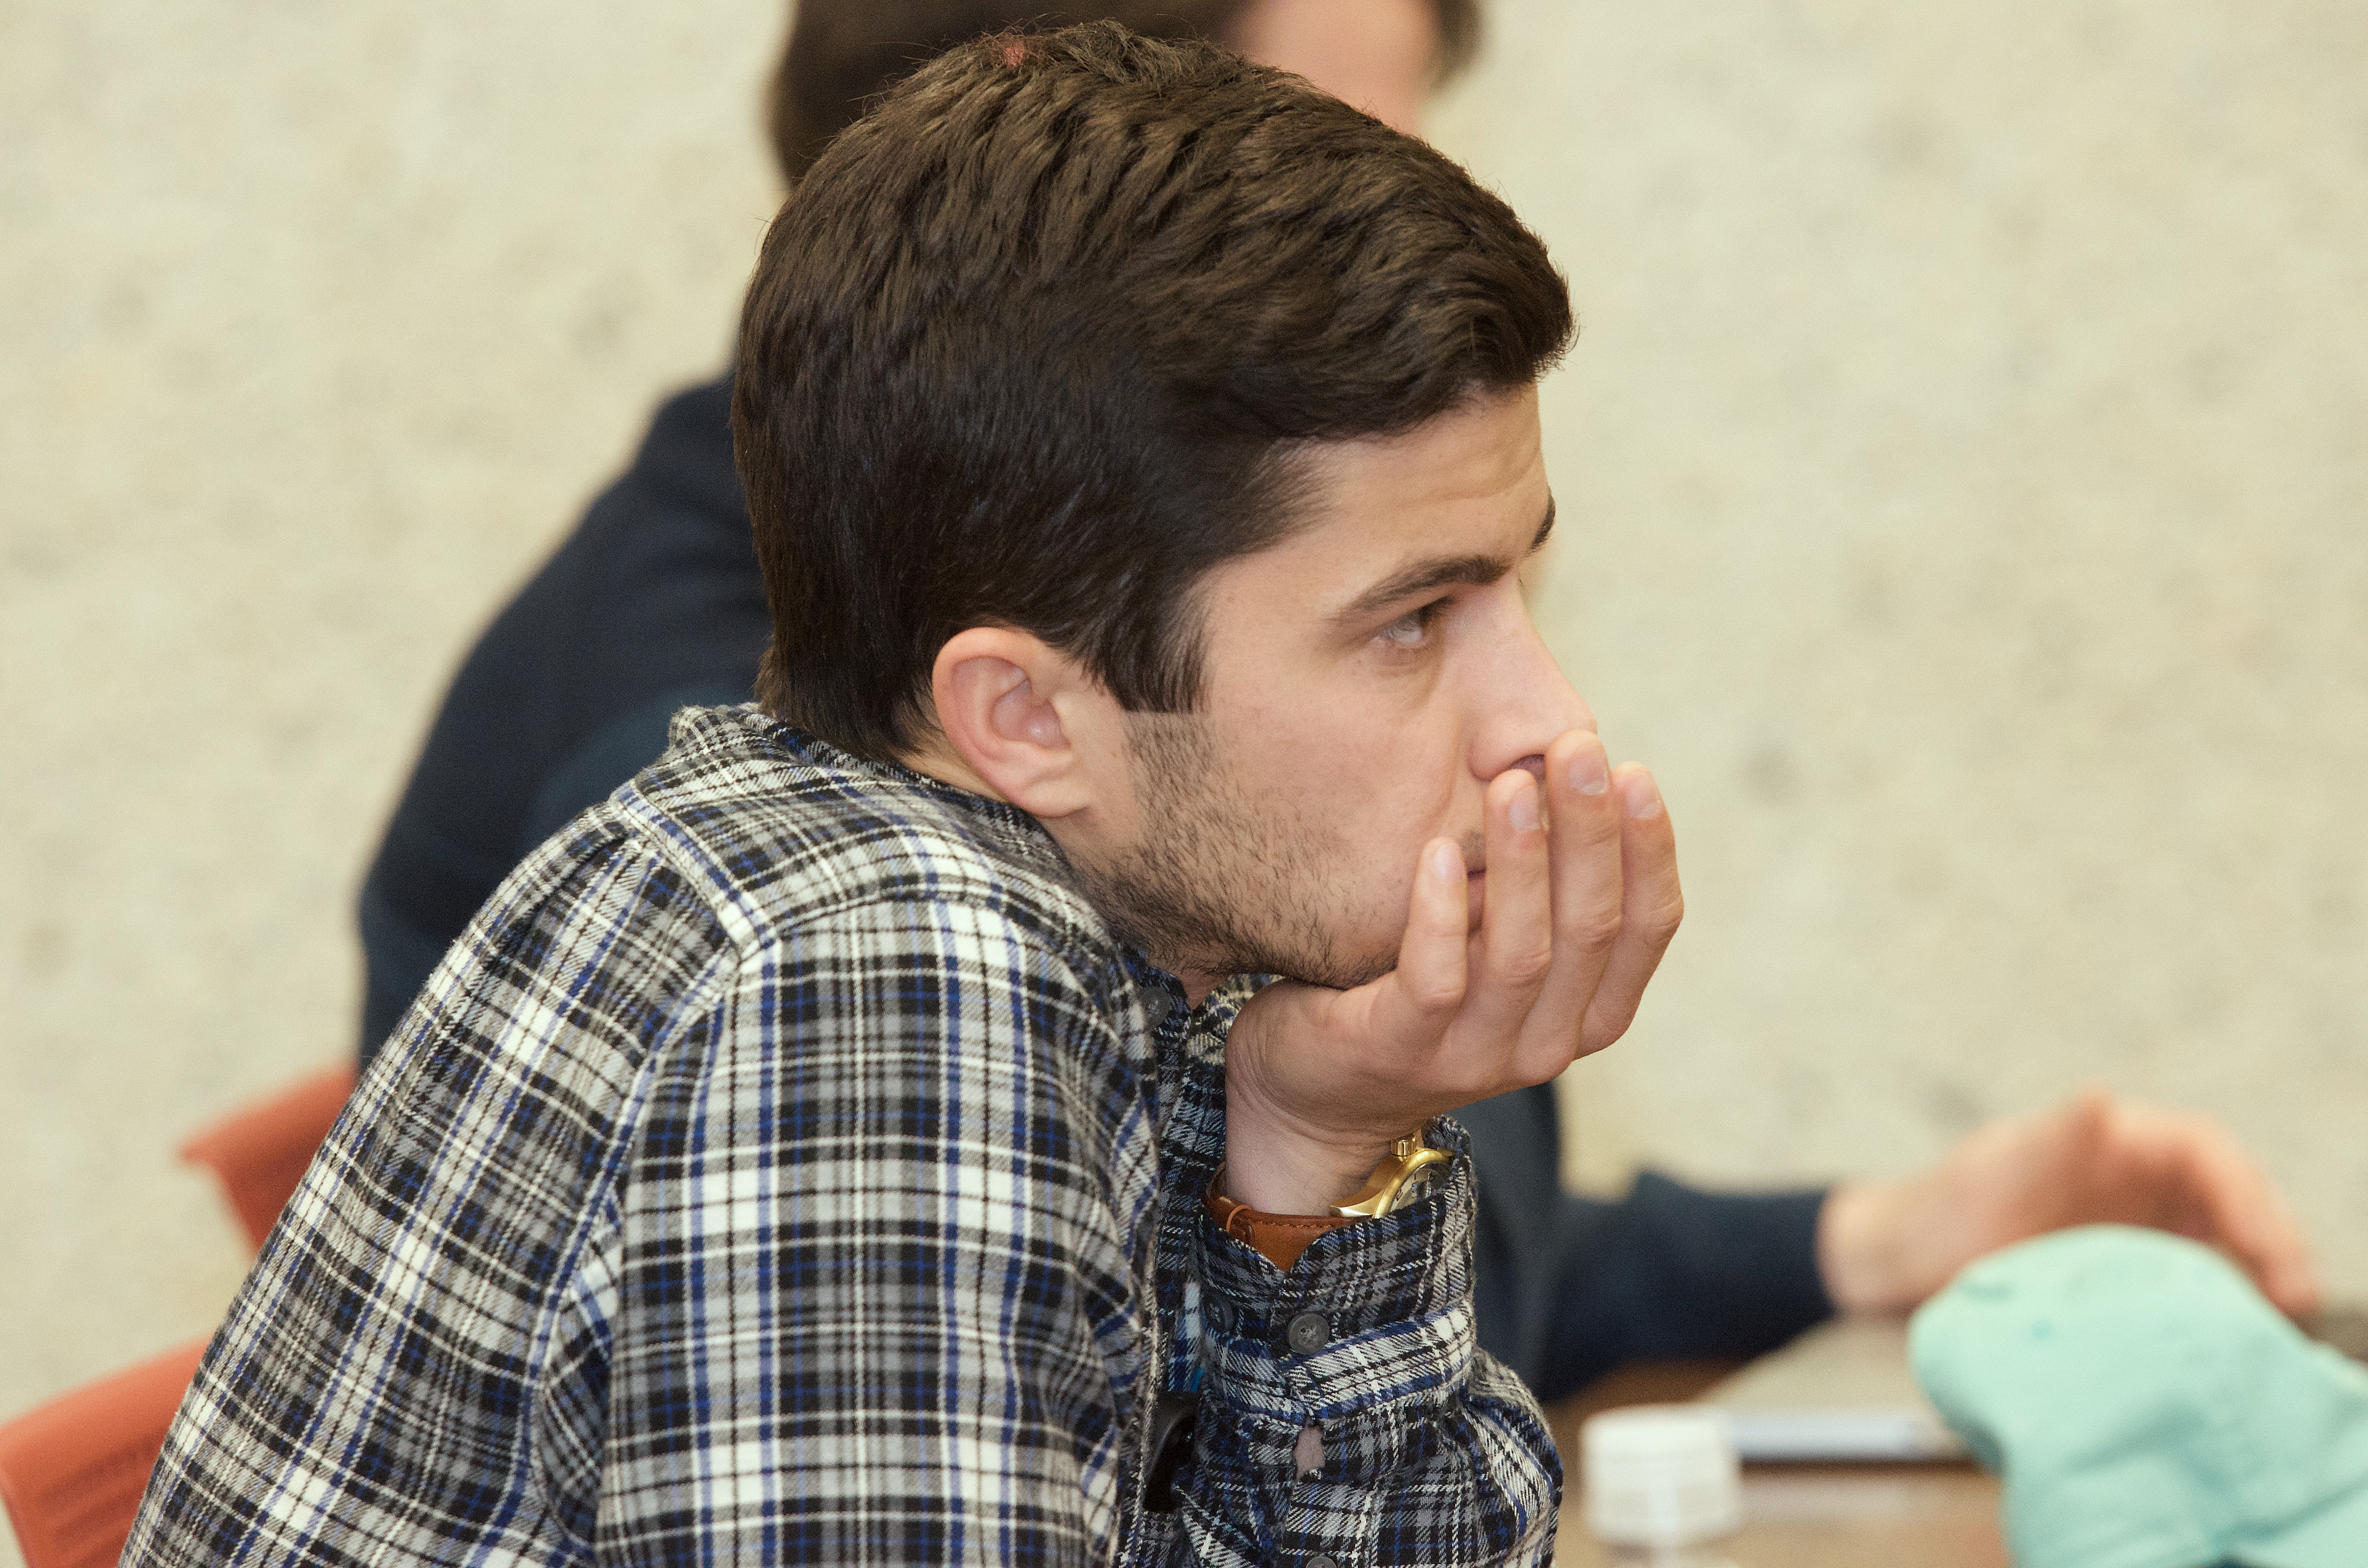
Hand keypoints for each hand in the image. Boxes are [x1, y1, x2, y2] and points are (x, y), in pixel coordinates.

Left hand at [1220, 729, 1682, 1214]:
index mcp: (1586, 1012)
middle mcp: (1546, 1043)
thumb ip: (1537, 893)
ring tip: (1511, 783)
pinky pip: (1435, 983)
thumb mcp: (1494, 945)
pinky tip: (1436, 850)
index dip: (1649, 850)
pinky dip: (1439, 915)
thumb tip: (1564, 772)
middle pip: (1591, 931)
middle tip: (1576, 749)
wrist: (1315, 1094)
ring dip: (1521, 861)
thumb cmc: (1412, 992)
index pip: (1645, 929)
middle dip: (1590, 833)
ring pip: (1521, 956)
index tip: (1632, 771)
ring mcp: (1474, 1056)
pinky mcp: (1402, 1052)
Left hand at [1818, 1087, 2321, 1316]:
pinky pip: (2192, 1278)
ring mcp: (2134, 1224)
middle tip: (2294, 1295)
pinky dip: (2223, 1300)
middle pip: (2230, 1196)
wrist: (1897, 1262)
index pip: (2202, 1150)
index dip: (2244, 1190)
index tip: (2267, 1238)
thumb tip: (2099, 1100)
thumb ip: (2049, 1140)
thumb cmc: (1938, 1207)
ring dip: (2260, 1273)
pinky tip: (2237, 1334)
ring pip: (2223, 1239)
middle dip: (2271, 1237)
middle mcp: (2133, 1177)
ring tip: (2281, 1322)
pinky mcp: (2126, 1270)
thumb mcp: (1991, 1171)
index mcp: (2109, 1140)